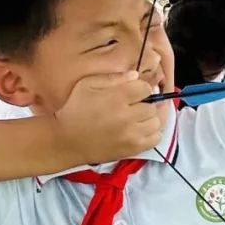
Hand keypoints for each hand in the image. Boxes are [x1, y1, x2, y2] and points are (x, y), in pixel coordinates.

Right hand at [52, 72, 167, 164]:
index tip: (134, 91)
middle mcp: (126, 116)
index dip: (141, 88)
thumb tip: (135, 75)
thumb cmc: (75, 109)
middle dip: (146, 103)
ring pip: (157, 122)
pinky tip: (143, 128)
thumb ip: (112, 77)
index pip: (145, 88)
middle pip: (152, 105)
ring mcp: (131, 134)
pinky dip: (154, 132)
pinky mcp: (132, 148)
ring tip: (140, 116)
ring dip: (151, 117)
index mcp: (116, 98)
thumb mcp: (87, 84)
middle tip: (136, 104)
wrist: (67, 140)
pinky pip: (156, 138)